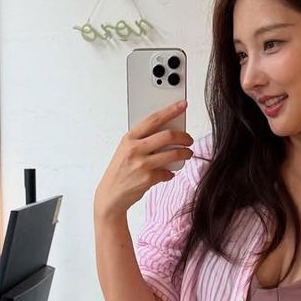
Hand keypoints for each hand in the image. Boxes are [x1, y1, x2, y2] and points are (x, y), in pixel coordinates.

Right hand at [94, 100, 193, 220]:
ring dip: (185, 153)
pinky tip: (168, 173)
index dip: (171, 110)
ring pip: (173, 154)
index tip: (183, 105)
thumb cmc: (120, 170)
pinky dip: (171, 173)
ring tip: (187, 153)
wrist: (111, 194)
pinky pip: (168, 172)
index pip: (154, 119)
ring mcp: (142, 164)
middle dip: (184, 136)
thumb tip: (167, 131)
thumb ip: (143, 140)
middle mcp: (135, 149)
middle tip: (189, 139)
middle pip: (167, 136)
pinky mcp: (148, 179)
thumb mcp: (126, 150)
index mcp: (129, 138)